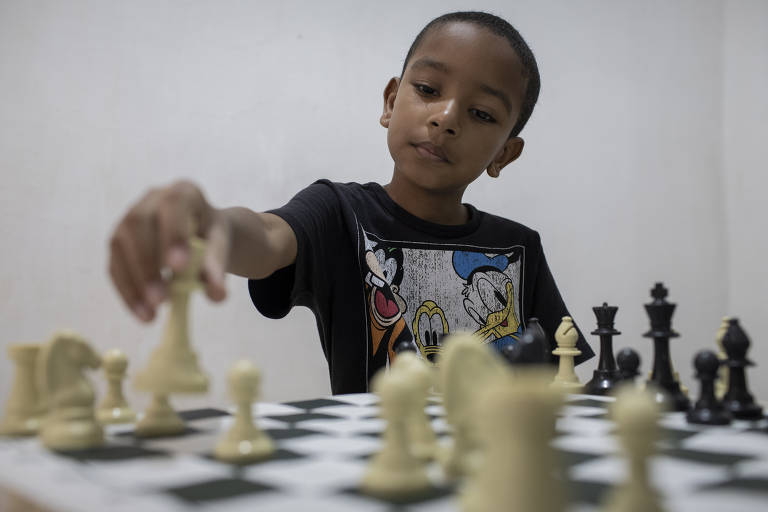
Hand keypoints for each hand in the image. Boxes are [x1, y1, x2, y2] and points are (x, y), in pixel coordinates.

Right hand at [109, 180, 229, 321]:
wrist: (201, 233)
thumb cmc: (211, 234)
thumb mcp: (222, 245)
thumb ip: (218, 265)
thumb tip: (216, 295)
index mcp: (183, 192)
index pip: (173, 204)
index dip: (172, 234)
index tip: (178, 268)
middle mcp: (150, 199)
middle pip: (138, 224)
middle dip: (148, 264)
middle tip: (162, 300)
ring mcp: (129, 219)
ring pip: (121, 245)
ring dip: (134, 282)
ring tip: (152, 312)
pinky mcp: (119, 243)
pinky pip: (115, 266)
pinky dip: (127, 292)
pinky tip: (143, 314)